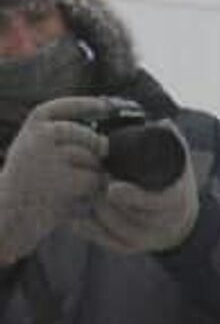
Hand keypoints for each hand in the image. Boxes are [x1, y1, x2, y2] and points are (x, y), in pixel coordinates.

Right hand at [0, 96, 110, 262]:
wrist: (6, 218)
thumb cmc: (25, 187)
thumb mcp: (34, 154)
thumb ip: (62, 141)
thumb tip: (106, 140)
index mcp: (32, 129)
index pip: (63, 108)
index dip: (86, 105)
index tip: (106, 106)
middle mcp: (40, 138)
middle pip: (90, 137)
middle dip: (95, 153)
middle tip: (78, 173)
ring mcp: (51, 157)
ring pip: (94, 160)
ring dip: (92, 175)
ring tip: (70, 189)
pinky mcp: (63, 179)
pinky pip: (95, 179)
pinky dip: (92, 191)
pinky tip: (75, 198)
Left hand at [72, 123, 198, 254]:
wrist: (180, 220)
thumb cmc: (174, 185)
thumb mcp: (181, 164)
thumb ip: (173, 143)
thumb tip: (162, 123)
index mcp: (176, 201)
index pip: (155, 203)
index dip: (133, 197)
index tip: (113, 188)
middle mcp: (164, 224)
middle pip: (129, 217)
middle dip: (107, 203)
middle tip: (91, 186)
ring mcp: (147, 239)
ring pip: (114, 229)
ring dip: (96, 213)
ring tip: (84, 196)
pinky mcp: (131, 248)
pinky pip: (105, 242)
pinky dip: (89, 231)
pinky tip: (74, 218)